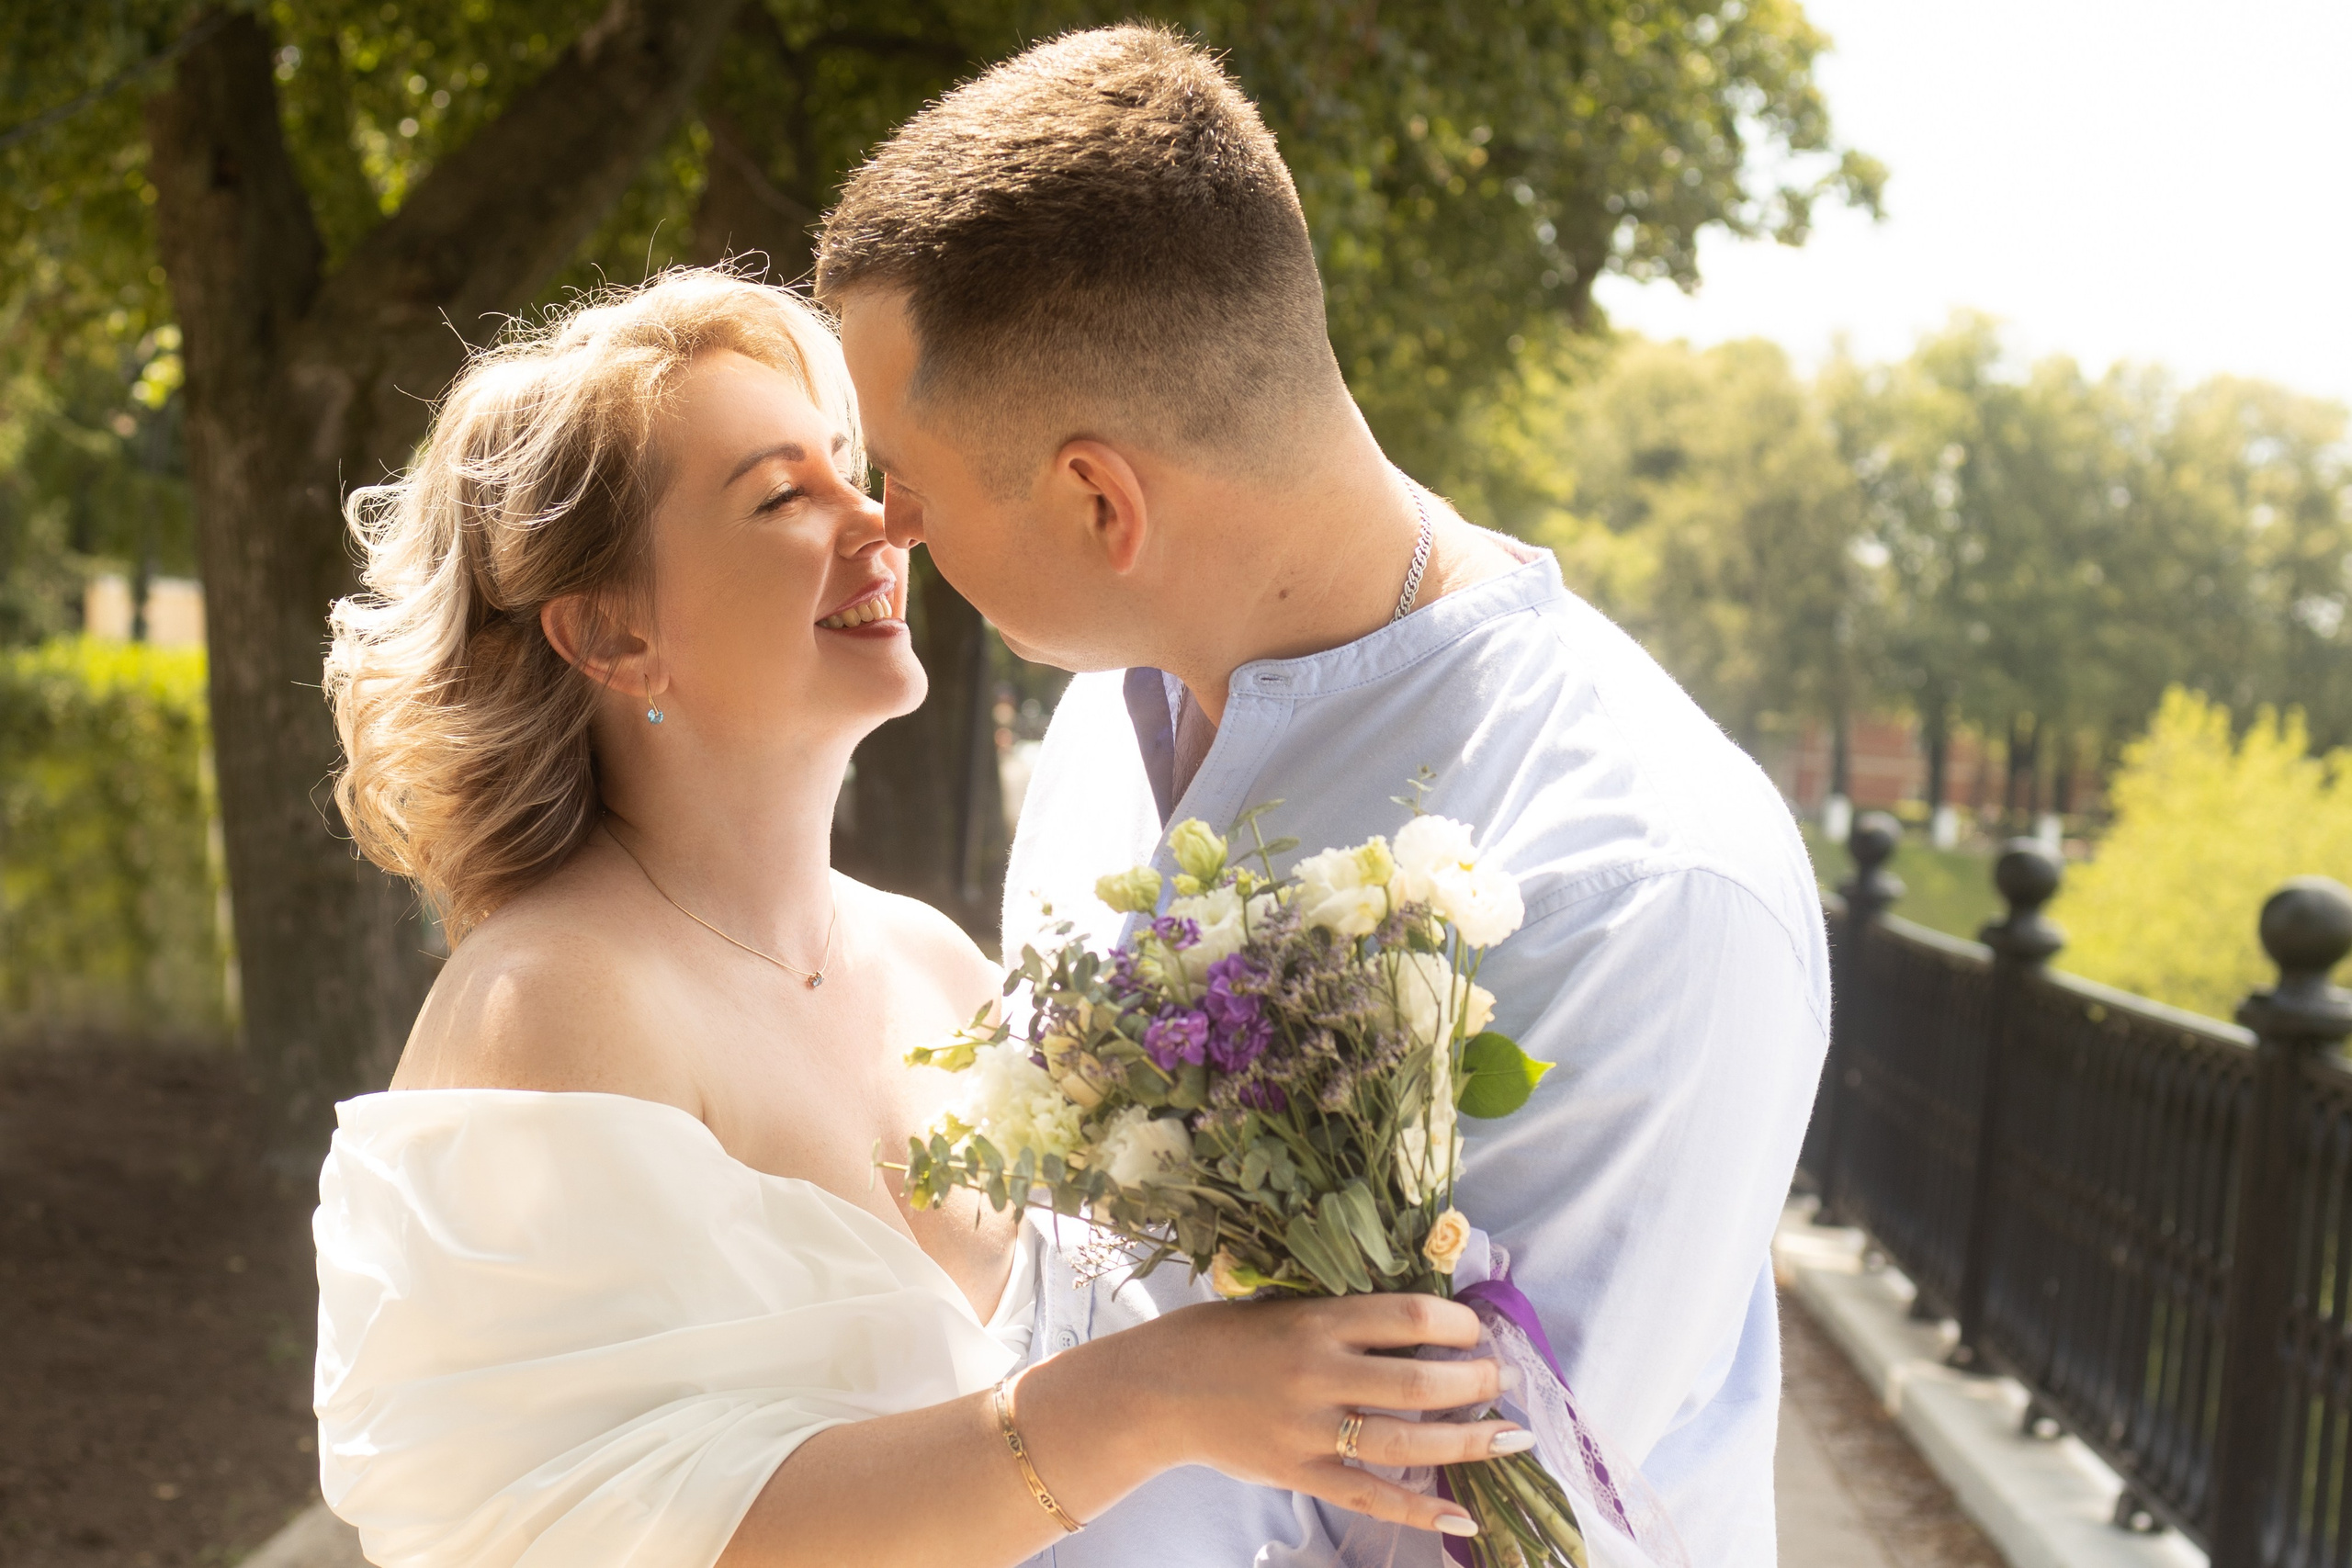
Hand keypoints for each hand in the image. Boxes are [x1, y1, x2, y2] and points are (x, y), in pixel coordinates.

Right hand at [1069, 1293, 1521, 1537]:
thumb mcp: (1282, 1304)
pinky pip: (1369, 1495)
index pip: (1410, 1316)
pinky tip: (1464, 1515)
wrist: (1158, 1388)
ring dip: (1468, 1441)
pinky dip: (1420, 1510)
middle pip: (1421, 1383)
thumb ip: (1342, 1315)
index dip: (1460, 1323)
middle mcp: (1318, 1372)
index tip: (1477, 1329)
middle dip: (1476, 1382)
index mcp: (1317, 1319)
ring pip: (1407, 1443)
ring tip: (1510, 1437)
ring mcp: (1309, 1428)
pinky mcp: (1298, 1471)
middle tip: (1502, 1379)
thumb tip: (1421, 1322)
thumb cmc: (1223, 1336)